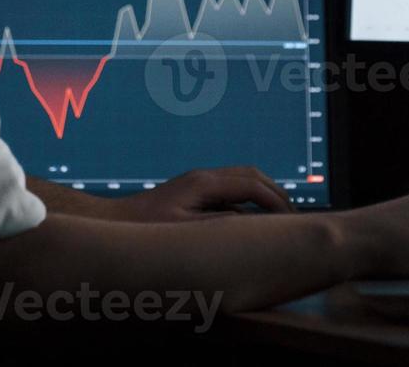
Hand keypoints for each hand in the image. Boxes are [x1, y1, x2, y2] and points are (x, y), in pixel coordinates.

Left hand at [111, 166, 299, 221]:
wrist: (113, 222)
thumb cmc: (144, 230)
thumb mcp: (183, 233)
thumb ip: (216, 227)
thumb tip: (249, 227)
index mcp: (204, 183)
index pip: (252, 185)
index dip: (276, 201)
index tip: (293, 221)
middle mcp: (204, 177)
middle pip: (252, 175)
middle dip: (277, 193)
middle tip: (295, 218)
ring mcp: (199, 183)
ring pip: (243, 180)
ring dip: (265, 196)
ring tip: (281, 220)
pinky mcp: (195, 193)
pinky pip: (231, 191)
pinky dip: (250, 202)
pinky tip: (253, 224)